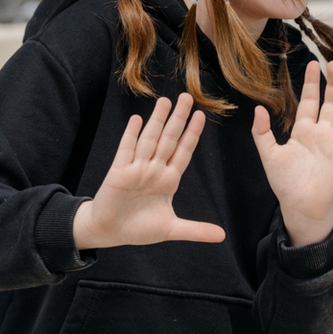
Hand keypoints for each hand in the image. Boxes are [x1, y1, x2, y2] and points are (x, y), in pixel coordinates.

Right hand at [73, 93, 223, 249]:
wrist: (110, 232)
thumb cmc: (138, 228)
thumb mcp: (171, 229)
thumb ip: (196, 230)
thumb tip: (222, 236)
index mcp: (168, 180)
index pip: (183, 152)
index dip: (192, 134)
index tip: (201, 116)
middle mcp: (154, 170)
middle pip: (169, 140)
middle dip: (178, 119)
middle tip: (187, 97)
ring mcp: (136, 169)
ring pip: (150, 140)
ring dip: (157, 121)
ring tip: (165, 101)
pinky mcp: (119, 173)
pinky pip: (126, 151)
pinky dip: (131, 135)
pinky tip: (136, 119)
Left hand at [251, 60, 332, 247]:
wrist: (299, 206)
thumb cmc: (284, 183)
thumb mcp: (269, 155)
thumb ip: (261, 132)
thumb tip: (258, 108)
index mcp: (304, 131)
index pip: (309, 101)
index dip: (311, 83)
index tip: (313, 63)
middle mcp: (322, 134)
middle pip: (331, 104)